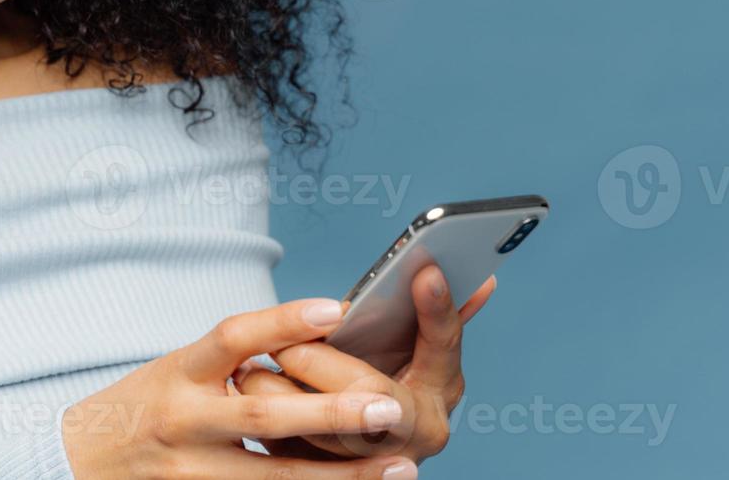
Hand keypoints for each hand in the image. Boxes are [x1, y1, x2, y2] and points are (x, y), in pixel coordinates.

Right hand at [60, 296, 424, 478]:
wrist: (77, 464)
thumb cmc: (143, 408)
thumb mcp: (175, 368)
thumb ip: (233, 358)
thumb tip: (315, 333)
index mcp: (178, 373)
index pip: (232, 337)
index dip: (284, 321)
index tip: (336, 309)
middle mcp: (184, 422)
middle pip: (263, 416)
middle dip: (331, 414)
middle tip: (389, 406)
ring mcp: (191, 474)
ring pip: (274, 478)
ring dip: (342, 476)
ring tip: (400, 467)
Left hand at [230, 267, 495, 465]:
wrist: (340, 450)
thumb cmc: (383, 388)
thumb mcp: (413, 357)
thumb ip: (432, 322)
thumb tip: (482, 280)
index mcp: (441, 394)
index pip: (442, 346)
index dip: (437, 309)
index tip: (426, 270)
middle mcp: (416, 435)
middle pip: (371, 393)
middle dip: (322, 362)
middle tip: (286, 340)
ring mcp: (377, 463)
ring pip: (322, 428)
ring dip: (280, 391)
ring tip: (253, 365)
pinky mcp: (327, 478)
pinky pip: (291, 451)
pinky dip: (265, 417)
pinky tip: (246, 387)